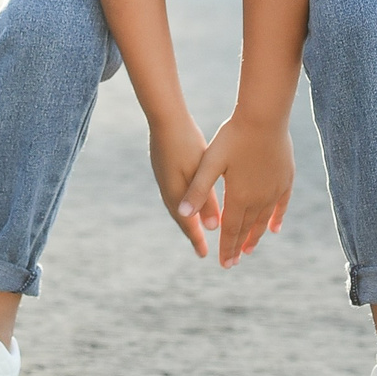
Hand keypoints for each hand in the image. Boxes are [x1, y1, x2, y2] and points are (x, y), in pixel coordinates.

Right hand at [148, 116, 216, 257]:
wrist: (165, 119)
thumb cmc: (186, 144)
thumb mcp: (200, 172)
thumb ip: (206, 199)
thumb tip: (213, 227)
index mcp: (176, 195)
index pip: (189, 224)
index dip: (197, 240)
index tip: (205, 255)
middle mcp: (168, 191)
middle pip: (182, 219)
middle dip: (193, 233)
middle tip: (200, 248)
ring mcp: (164, 180)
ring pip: (179, 207)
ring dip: (188, 219)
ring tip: (196, 227)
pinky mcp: (164, 170)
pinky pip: (176, 195)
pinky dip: (185, 204)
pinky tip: (190, 200)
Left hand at [178, 110, 293, 267]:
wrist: (265, 117)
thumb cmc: (234, 137)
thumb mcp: (210, 162)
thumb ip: (198, 190)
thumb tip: (182, 214)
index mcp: (239, 197)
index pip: (230, 230)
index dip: (226, 248)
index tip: (224, 264)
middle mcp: (259, 199)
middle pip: (247, 229)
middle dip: (238, 247)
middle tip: (232, 263)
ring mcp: (274, 190)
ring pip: (264, 221)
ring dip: (255, 236)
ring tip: (249, 249)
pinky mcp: (285, 180)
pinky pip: (281, 206)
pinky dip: (276, 219)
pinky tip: (274, 229)